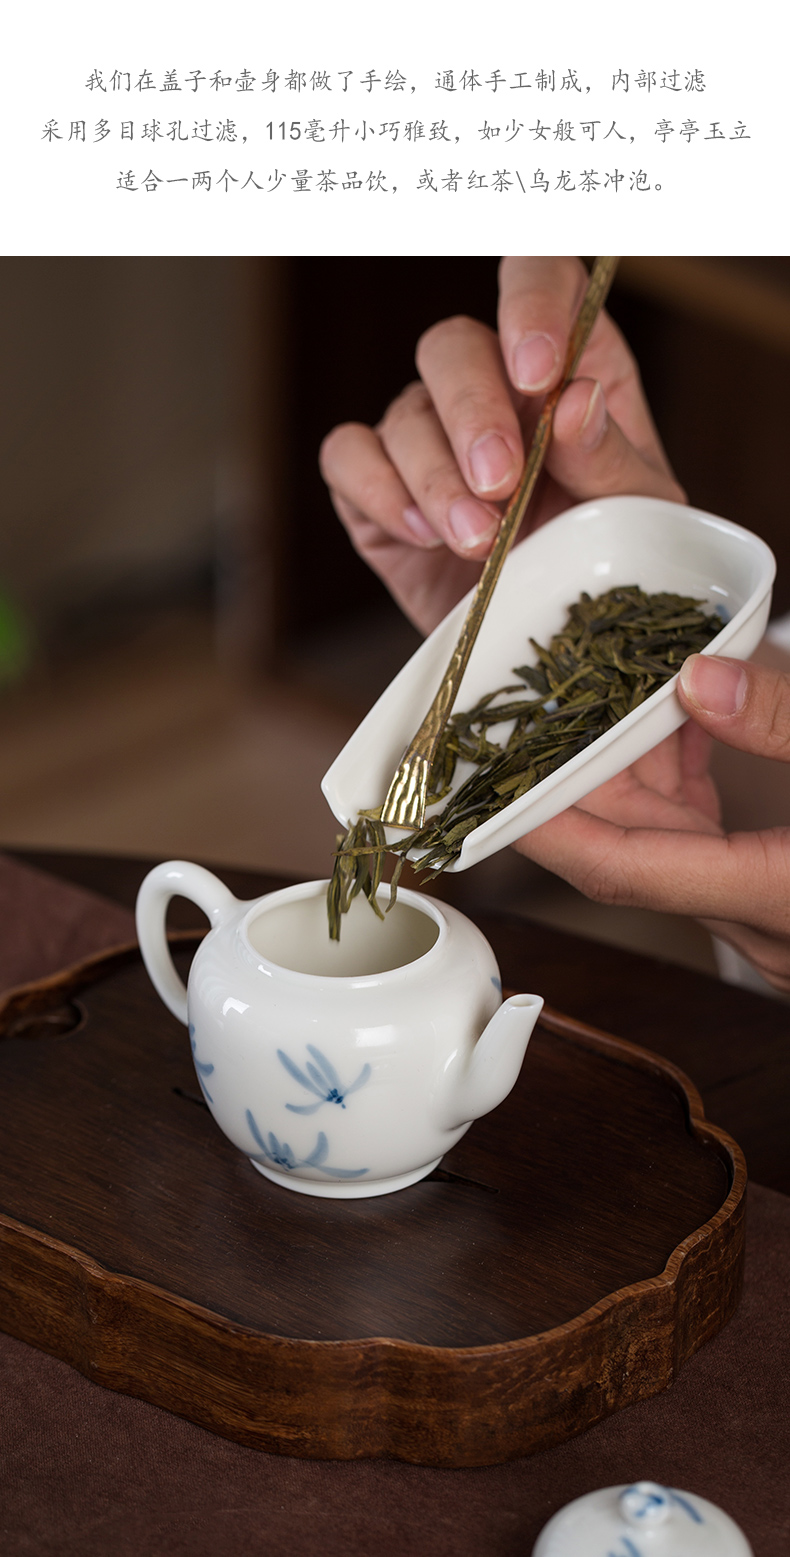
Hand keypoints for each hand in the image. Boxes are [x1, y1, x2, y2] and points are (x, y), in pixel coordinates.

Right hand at [319, 256, 684, 635]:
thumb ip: (610, 457)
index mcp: (565, 361)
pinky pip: (348, 459)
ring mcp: (423, 429)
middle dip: (472, 416)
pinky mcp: (372, 485)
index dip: (529, 303)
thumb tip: (573, 400)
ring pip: (402, 413)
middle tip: (501, 485)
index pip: (539, 277)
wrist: (545, 640)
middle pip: (450, 347)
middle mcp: (487, 382)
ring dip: (437, 479)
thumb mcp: (636, 513)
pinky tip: (425, 536)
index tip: (536, 371)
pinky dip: (381, 493)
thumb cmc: (600, 559)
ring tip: (479, 542)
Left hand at [515, 653, 789, 993]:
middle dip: (572, 773)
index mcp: (776, 898)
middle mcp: (757, 922)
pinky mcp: (775, 888)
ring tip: (597, 690)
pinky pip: (704, 831)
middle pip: (627, 846)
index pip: (621, 870)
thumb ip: (784, 721)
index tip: (491, 785)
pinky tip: (679, 717)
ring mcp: (763, 910)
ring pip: (663, 835)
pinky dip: (680, 775)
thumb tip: (699, 679)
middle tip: (529, 706)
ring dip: (627, 765)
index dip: (544, 826)